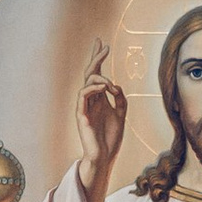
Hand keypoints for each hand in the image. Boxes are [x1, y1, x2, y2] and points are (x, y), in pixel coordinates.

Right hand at [75, 37, 125, 197]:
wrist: (104, 156)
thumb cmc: (110, 138)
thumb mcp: (121, 114)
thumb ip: (120, 99)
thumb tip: (115, 86)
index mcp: (100, 99)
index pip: (98, 74)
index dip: (98, 59)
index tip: (103, 44)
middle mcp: (91, 100)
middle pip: (90, 73)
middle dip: (96, 58)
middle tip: (103, 46)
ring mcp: (85, 106)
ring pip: (87, 82)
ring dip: (100, 78)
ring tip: (110, 84)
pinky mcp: (81, 114)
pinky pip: (83, 95)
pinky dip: (92, 88)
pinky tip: (103, 87)